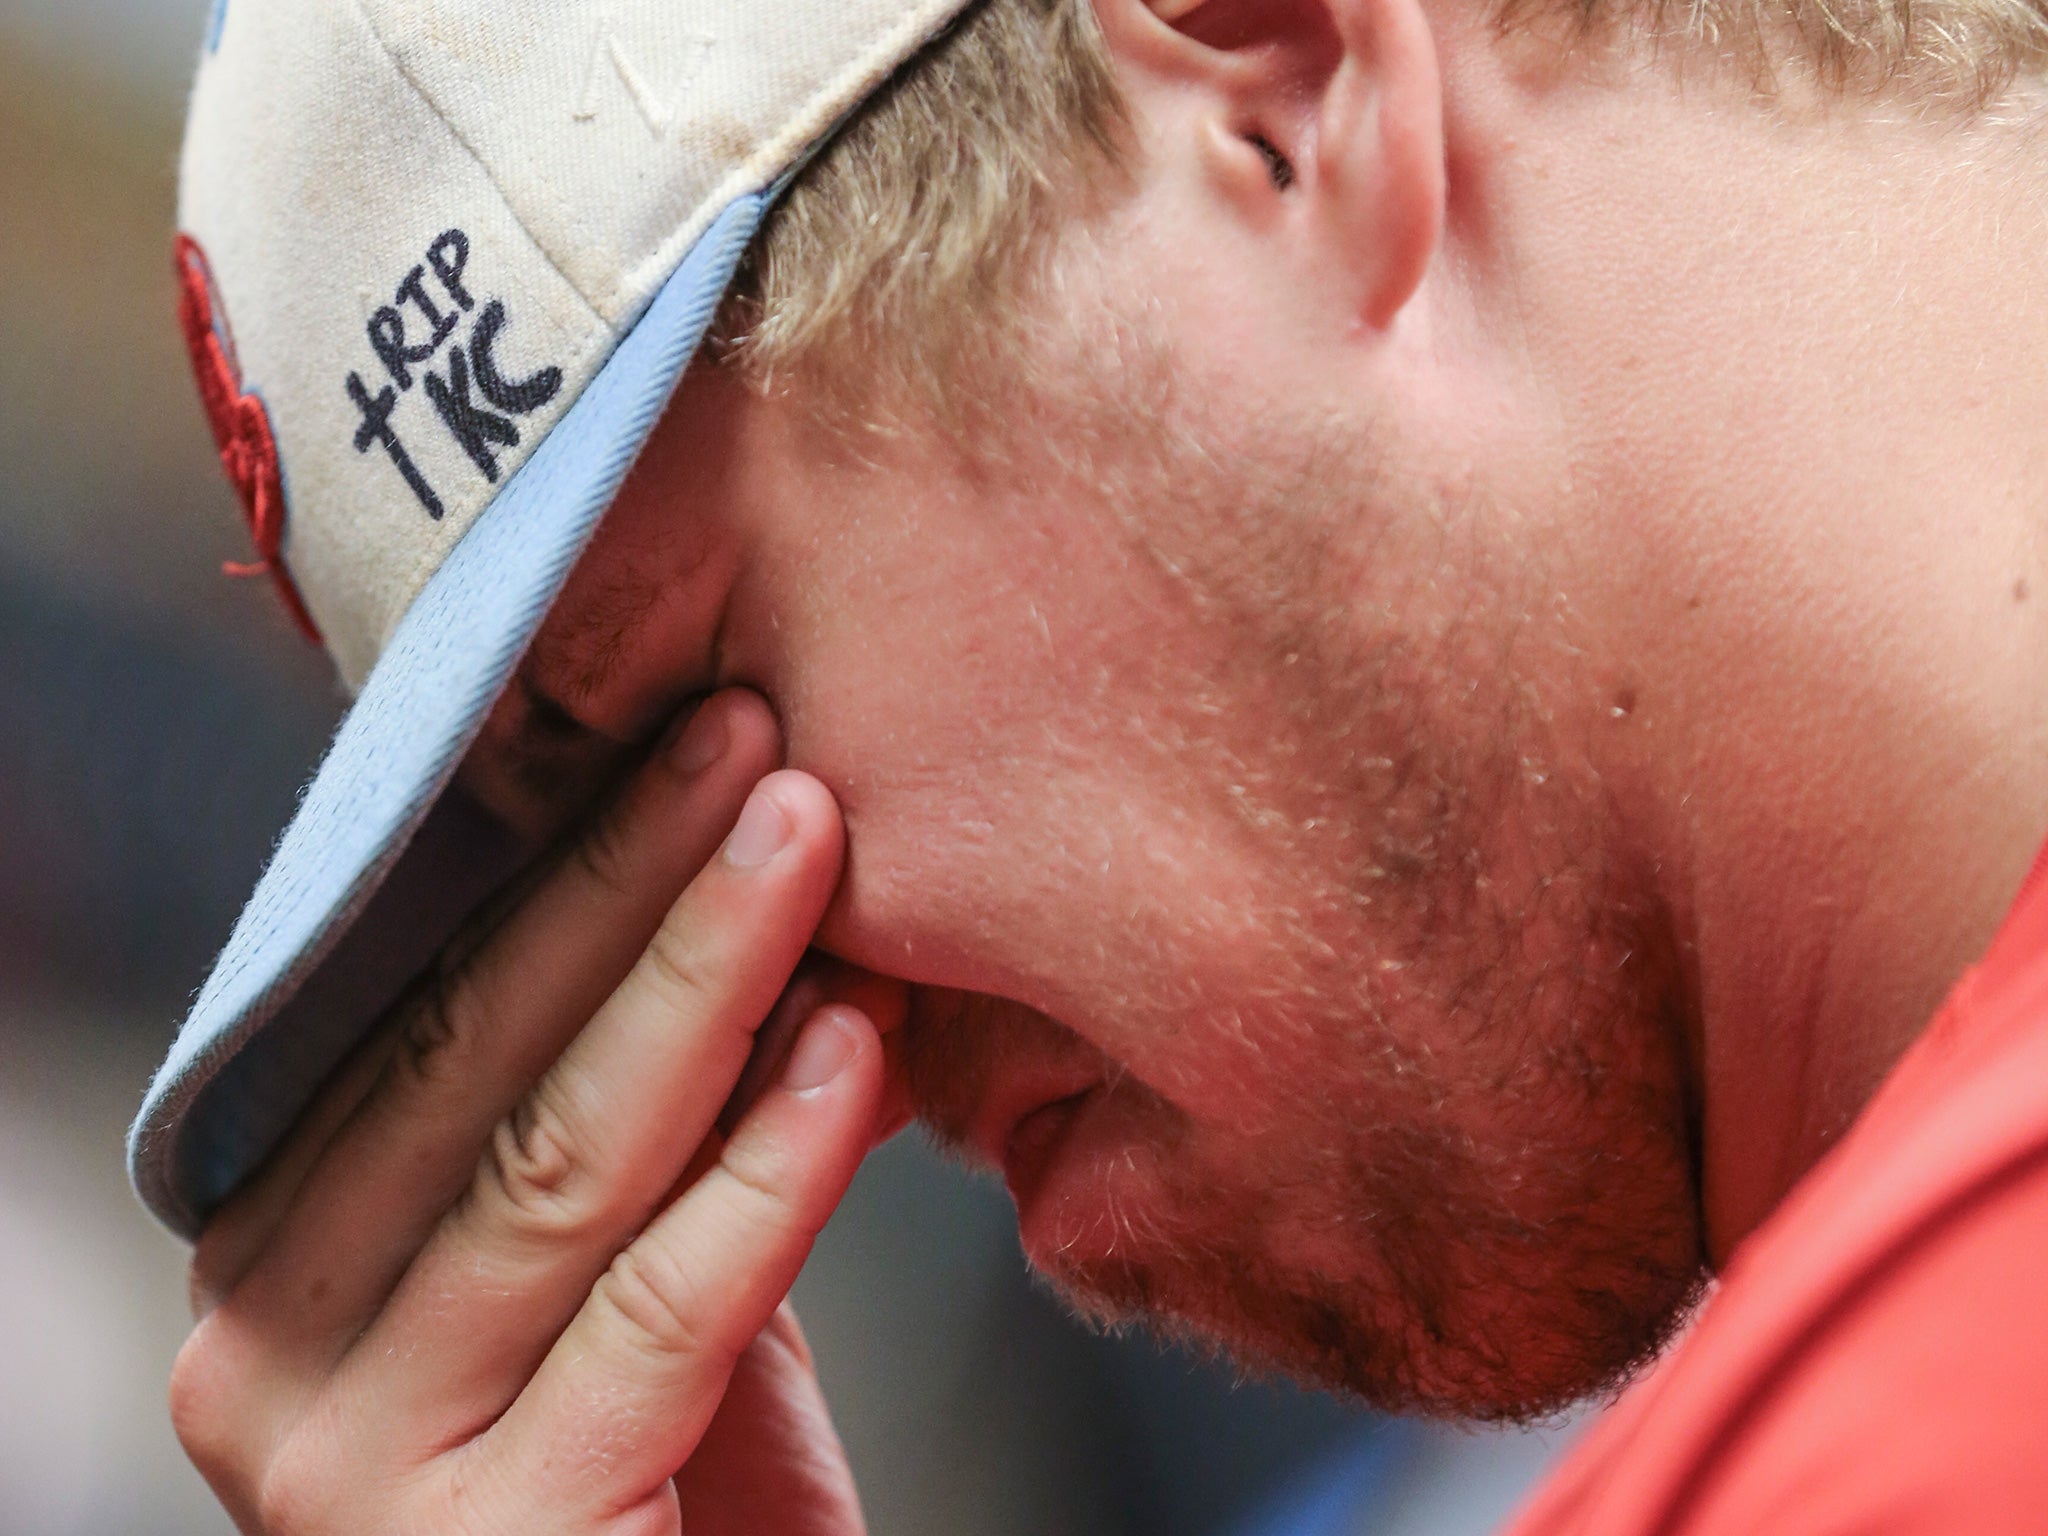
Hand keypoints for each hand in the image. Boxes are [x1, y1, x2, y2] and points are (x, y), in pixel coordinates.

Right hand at [168, 689, 898, 1535]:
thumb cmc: (666, 1484)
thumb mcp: (630, 1266)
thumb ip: (644, 1120)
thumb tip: (745, 891)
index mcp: (283, 1258)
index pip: (430, 1016)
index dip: (570, 868)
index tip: (701, 738)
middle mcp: (266, 1358)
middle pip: (476, 1063)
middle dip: (631, 883)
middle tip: (756, 739)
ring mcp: (344, 1467)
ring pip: (555, 1164)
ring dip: (702, 979)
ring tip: (809, 842)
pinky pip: (654, 1315)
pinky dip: (767, 1167)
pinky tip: (848, 1049)